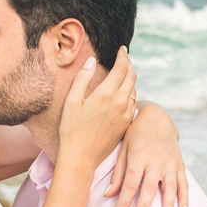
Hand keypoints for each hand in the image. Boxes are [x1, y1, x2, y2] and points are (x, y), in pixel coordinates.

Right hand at [57, 47, 136, 168]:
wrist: (81, 157)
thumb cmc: (72, 129)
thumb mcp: (72, 101)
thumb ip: (82, 78)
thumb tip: (91, 61)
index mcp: (107, 94)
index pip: (122, 68)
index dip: (123, 56)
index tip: (122, 49)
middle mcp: (120, 103)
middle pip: (132, 76)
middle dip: (129, 64)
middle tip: (124, 57)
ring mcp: (126, 115)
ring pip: (134, 90)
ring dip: (130, 78)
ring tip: (122, 73)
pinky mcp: (126, 124)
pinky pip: (133, 103)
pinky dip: (130, 93)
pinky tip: (122, 93)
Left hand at [106, 104, 188, 206]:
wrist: (157, 117)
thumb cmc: (135, 134)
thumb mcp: (123, 149)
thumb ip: (118, 173)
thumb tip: (108, 194)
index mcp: (138, 157)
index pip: (129, 184)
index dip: (122, 203)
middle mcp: (155, 160)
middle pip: (149, 188)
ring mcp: (169, 162)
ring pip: (169, 187)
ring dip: (168, 206)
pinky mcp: (179, 164)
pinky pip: (183, 183)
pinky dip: (184, 197)